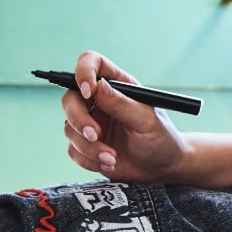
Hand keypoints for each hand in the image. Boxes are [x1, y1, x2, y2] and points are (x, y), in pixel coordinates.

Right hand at [61, 51, 187, 182]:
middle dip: (79, 119)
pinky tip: (110, 163)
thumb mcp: (147, 121)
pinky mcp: (85, 145)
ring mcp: (90, 123)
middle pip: (70, 98)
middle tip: (96, 135)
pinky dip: (89, 159)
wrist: (161, 168)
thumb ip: (122, 104)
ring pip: (69, 128)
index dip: (84, 71)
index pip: (91, 63)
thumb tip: (98, 86)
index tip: (88, 91)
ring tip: (112, 157)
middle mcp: (99, 101)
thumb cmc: (161, 139)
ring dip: (88, 146)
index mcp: (117, 85)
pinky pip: (73, 150)